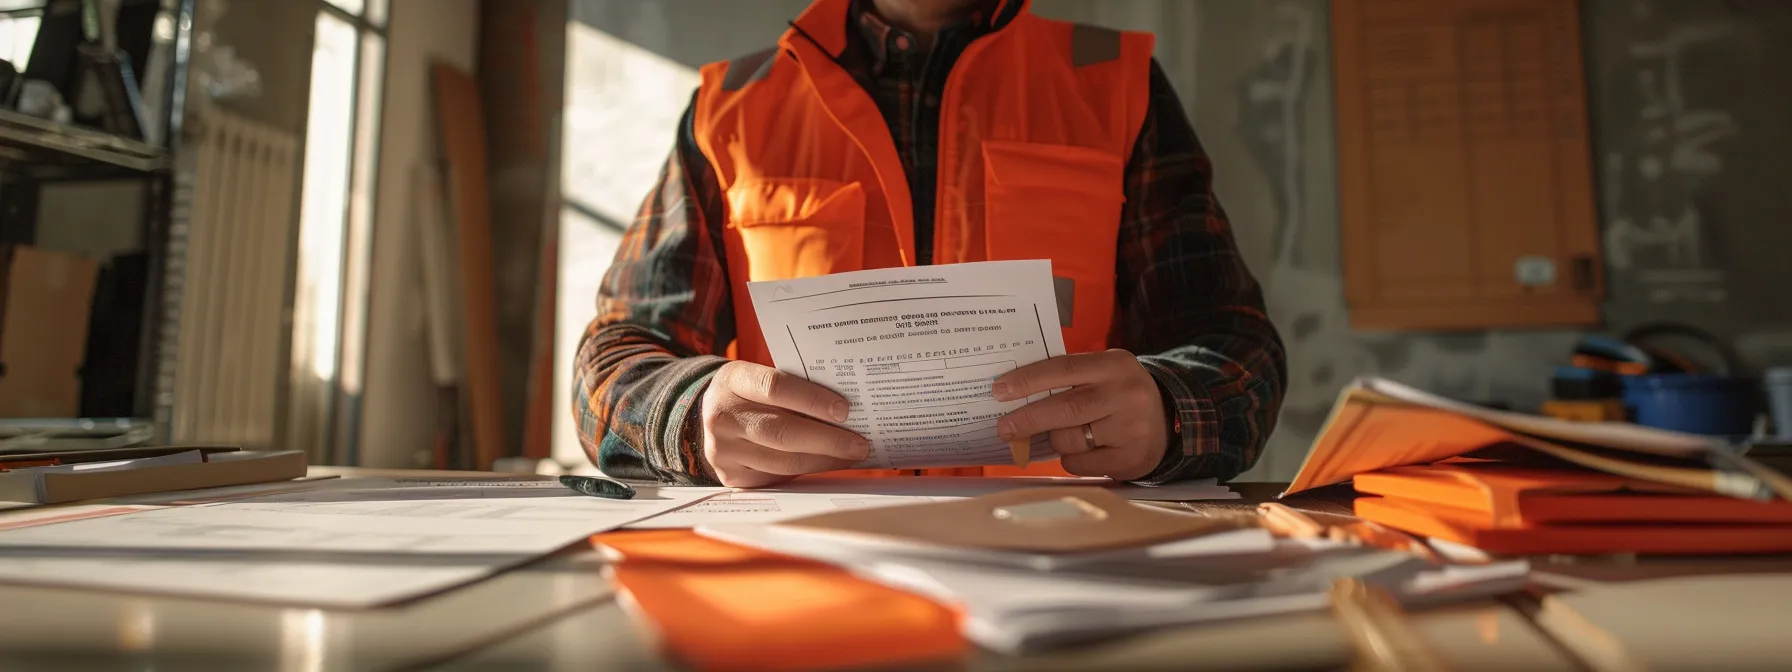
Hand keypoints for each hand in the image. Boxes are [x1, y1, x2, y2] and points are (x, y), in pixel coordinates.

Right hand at [700, 361, 869, 487]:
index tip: (844, 411)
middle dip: (828, 440)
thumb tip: (844, 411)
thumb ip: (793, 389)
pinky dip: (807, 472)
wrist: (708, 416)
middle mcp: (724, 416)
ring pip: (783, 461)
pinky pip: (777, 478)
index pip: (776, 388)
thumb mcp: (760, 378)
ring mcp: (724, 450)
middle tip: (859, 443)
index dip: (813, 400)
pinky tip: (827, 464)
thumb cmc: (749, 393)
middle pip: (782, 431)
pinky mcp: (732, 476)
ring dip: (823, 460)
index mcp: (734, 381)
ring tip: (850, 456)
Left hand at [992, 349, 1168, 481]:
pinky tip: (1088, 450)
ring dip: (1057, 441)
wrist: (1170, 420)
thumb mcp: (1103, 373)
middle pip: (1063, 409)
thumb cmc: (1119, 395)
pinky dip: (1073, 459)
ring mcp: (1131, 428)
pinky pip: (1080, 464)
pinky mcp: (1130, 458)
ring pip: (1069, 440)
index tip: (999, 391)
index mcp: (1114, 365)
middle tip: (1004, 427)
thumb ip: (1068, 378)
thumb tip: (1014, 394)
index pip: (1063, 368)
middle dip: (1027, 419)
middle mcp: (1125, 394)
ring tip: (1068, 434)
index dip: (1027, 380)